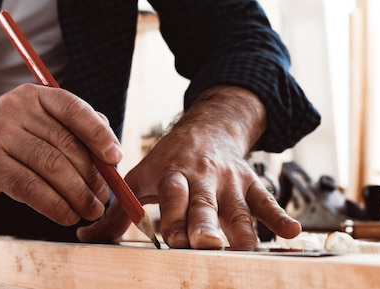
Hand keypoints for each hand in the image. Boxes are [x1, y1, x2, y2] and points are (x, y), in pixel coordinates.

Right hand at [0, 83, 122, 225]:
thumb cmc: (8, 139)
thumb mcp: (38, 123)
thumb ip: (74, 129)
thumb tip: (111, 151)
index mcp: (34, 96)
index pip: (73, 109)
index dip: (98, 134)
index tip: (115, 157)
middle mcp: (15, 110)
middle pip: (65, 145)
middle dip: (91, 175)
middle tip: (104, 196)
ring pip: (51, 168)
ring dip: (77, 195)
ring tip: (90, 209)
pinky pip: (31, 189)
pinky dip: (55, 206)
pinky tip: (66, 216)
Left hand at [77, 86, 300, 248]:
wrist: (208, 128)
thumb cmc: (169, 161)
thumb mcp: (141, 178)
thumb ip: (117, 213)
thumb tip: (85, 240)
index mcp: (171, 176)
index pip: (172, 198)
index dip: (172, 217)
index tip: (173, 240)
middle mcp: (201, 179)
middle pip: (204, 205)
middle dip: (204, 224)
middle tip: (206, 244)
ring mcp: (229, 181)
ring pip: (238, 209)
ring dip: (244, 230)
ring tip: (250, 251)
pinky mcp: (251, 183)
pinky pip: (267, 200)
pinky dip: (281, 216)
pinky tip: (294, 233)